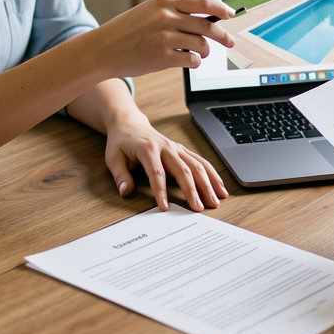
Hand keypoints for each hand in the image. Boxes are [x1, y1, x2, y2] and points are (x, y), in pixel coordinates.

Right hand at [93, 0, 237, 79]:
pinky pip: (192, 60)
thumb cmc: (126, 32)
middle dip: (223, 35)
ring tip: (201, 53)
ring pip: (201, 44)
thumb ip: (174, 12)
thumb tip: (206, 19)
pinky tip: (189, 61)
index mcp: (163, 1)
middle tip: (230, 42)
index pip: (202, 2)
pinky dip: (195, 62)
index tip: (230, 14)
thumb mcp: (148, 12)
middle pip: (207, 25)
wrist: (102, 50)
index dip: (221, 8)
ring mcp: (165, 38)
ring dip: (205, 51)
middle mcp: (166, 17)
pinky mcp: (163, 57)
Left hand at [104, 112, 228, 211]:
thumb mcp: (113, 158)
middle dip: (193, 190)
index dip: (161, 191)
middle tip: (200, 208)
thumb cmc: (121, 142)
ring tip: (216, 200)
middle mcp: (166, 147)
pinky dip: (212, 175)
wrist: (130, 124)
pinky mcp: (183, 151)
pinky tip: (220, 187)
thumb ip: (120, 175)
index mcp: (148, 148)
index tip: (165, 207)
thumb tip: (125, 191)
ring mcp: (177, 148)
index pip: (156, 172)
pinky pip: (201, 162)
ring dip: (208, 183)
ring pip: (196, 165)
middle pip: (183, 170)